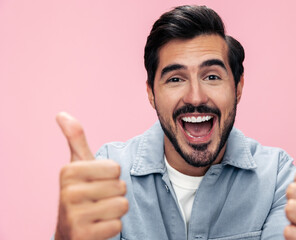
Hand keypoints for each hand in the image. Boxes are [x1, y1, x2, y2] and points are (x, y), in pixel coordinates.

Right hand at [55, 112, 128, 239]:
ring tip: (99, 212)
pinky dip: (112, 226)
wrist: (71, 231)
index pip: (115, 168)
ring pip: (122, 205)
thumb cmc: (81, 193)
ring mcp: (74, 216)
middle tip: (99, 199)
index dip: (112, 176)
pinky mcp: (83, 236)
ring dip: (115, 210)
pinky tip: (98, 226)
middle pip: (120, 186)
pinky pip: (117, 225)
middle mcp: (67, 193)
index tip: (97, 182)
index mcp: (68, 172)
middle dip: (115, 193)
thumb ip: (75, 140)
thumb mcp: (77, 166)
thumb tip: (61, 113)